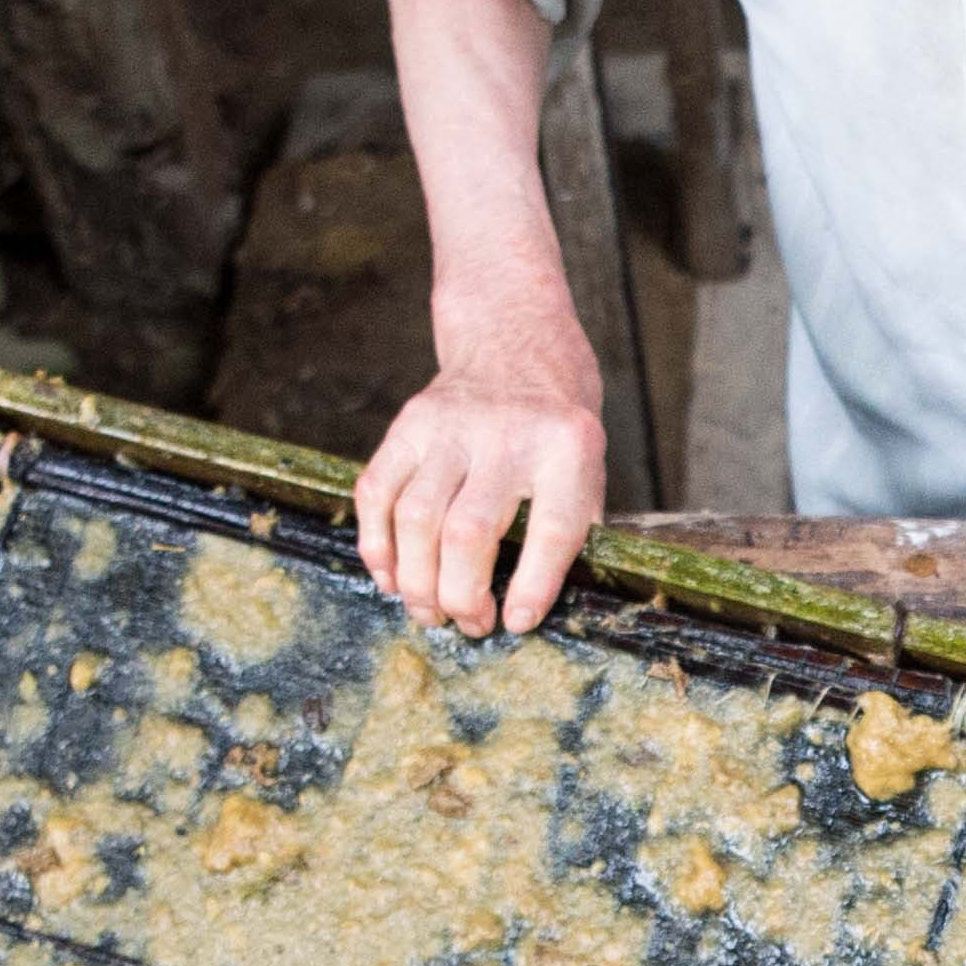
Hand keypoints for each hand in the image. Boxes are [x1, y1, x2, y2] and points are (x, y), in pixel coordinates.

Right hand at [354, 281, 605, 636]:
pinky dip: (376, 544)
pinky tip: (390, 577)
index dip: (532, 587)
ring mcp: (450, 426)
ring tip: (428, 612)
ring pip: (416, 518)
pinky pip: (377, 492)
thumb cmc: (556, 424)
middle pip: (469, 532)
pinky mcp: (408, 424)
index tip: (514, 622)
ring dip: (416, 580)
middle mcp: (508, 433)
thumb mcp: (588, 466)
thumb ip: (570, 527)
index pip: (553, 530)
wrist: (514, 341)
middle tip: (467, 624)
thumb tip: (529, 608)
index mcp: (568, 447)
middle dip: (460, 596)